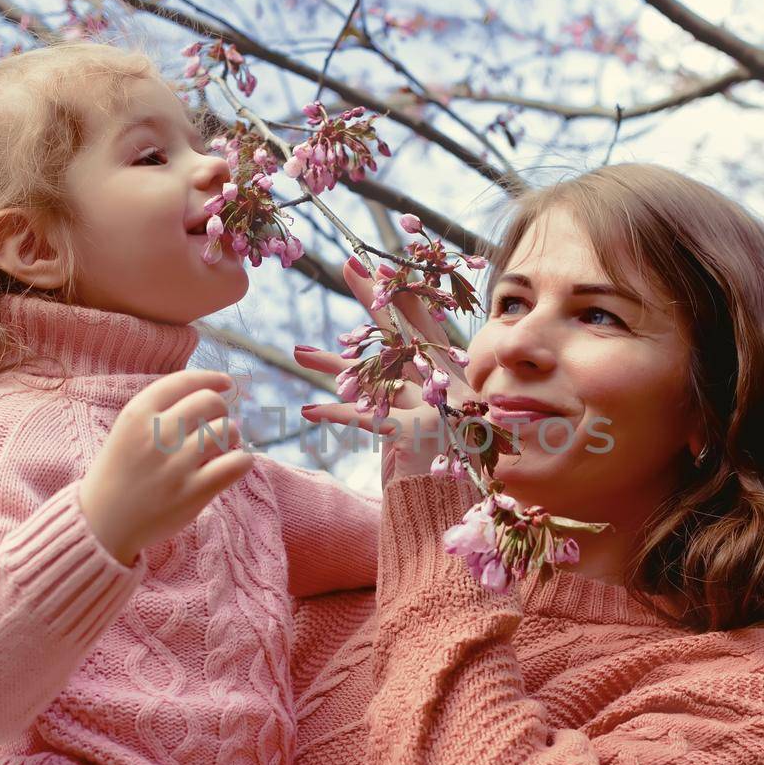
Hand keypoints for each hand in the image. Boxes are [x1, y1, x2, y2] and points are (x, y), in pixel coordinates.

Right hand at [78, 369, 253, 564]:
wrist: (102, 522)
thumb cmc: (120, 473)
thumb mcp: (127, 430)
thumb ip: (160, 410)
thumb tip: (210, 392)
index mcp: (137, 414)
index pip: (185, 381)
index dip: (211, 379)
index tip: (225, 383)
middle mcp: (157, 434)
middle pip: (210, 402)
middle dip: (221, 409)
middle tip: (218, 423)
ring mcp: (176, 464)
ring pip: (227, 430)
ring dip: (232, 435)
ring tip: (224, 446)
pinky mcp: (193, 492)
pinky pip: (236, 464)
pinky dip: (243, 460)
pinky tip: (235, 463)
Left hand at [294, 257, 475, 485]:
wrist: (467, 501)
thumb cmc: (452, 463)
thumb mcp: (436, 421)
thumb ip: (412, 396)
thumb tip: (374, 380)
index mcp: (448, 377)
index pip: (423, 324)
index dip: (401, 293)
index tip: (378, 264)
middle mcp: (441, 384)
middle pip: (402, 331)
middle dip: (375, 296)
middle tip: (349, 263)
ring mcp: (430, 406)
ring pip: (375, 375)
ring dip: (333, 364)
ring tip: (296, 352)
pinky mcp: (414, 433)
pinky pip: (367, 421)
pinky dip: (337, 417)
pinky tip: (309, 412)